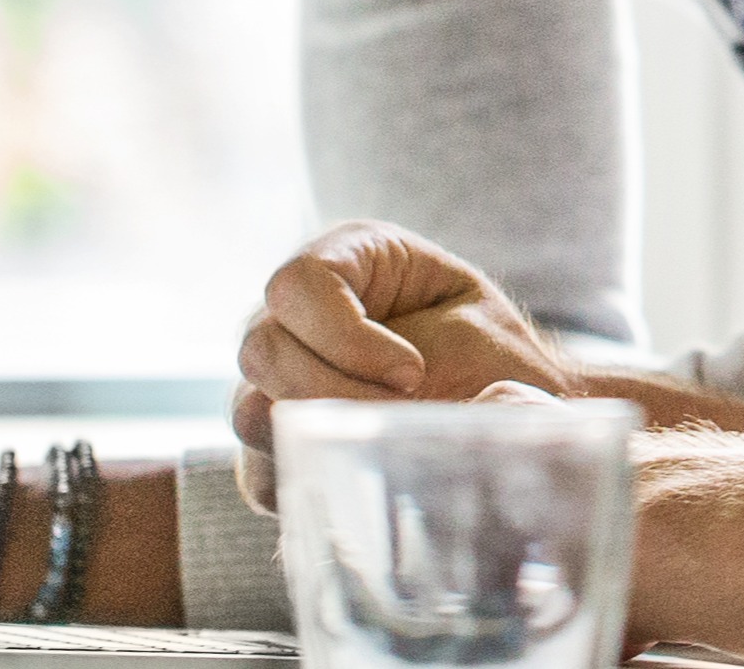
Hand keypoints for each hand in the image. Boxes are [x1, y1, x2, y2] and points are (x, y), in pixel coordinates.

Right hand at [230, 223, 582, 485]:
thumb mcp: (480, 339)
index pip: (297, 286)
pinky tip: (368, 479)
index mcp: (341, 259)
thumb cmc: (489, 356)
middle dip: (336, 392)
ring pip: (249, 414)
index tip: (413, 373)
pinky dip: (315, 483)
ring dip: (323, 439)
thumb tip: (447, 405)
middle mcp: (289, 316)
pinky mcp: (271, 446)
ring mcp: (272, 382)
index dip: (345, 335)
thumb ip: (448, 360)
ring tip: (391, 447)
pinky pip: (261, 476)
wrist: (494, 414)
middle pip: (261, 350)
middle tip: (405, 413)